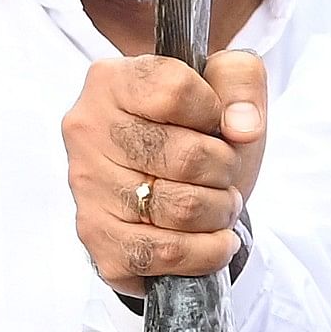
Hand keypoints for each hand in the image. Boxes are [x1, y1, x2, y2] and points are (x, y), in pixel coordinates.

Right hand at [65, 53, 269, 291]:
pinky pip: (166, 253)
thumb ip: (241, 79)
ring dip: (220, 212)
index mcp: (111, 81)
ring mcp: (87, 187)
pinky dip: (205, 253)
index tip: (214, 123)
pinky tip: (212, 241)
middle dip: (224, 170)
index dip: (214, 112)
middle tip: (223, 173)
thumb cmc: (198, 131)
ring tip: (217, 204)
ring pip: (182, 209)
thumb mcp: (226, 89)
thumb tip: (242, 126)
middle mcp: (88, 131)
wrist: (176, 184)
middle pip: (188, 158)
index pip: (176, 90)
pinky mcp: (98, 237)